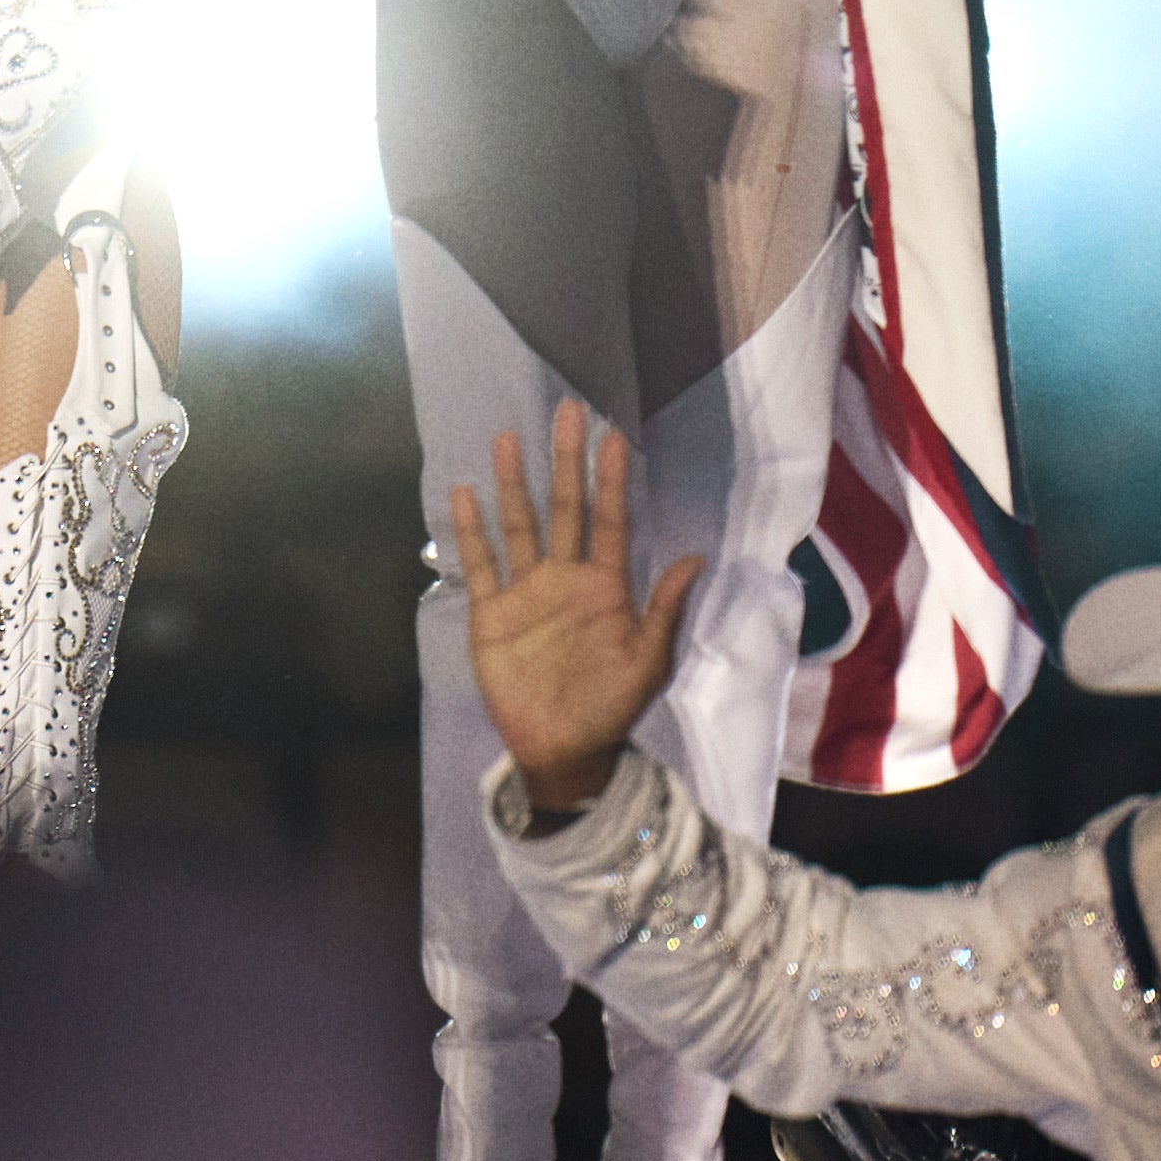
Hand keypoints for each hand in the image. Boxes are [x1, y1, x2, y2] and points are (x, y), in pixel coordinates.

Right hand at [445, 403, 707, 813]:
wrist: (561, 748)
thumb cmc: (610, 706)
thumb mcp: (647, 662)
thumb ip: (664, 609)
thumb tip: (696, 556)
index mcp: (606, 586)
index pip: (609, 522)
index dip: (610, 481)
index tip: (613, 436)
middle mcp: (565, 577)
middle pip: (564, 509)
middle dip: (565, 462)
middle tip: (567, 412)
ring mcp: (526, 591)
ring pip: (519, 525)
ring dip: (513, 483)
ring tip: (507, 438)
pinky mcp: (492, 611)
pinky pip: (480, 563)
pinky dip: (471, 530)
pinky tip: (465, 493)